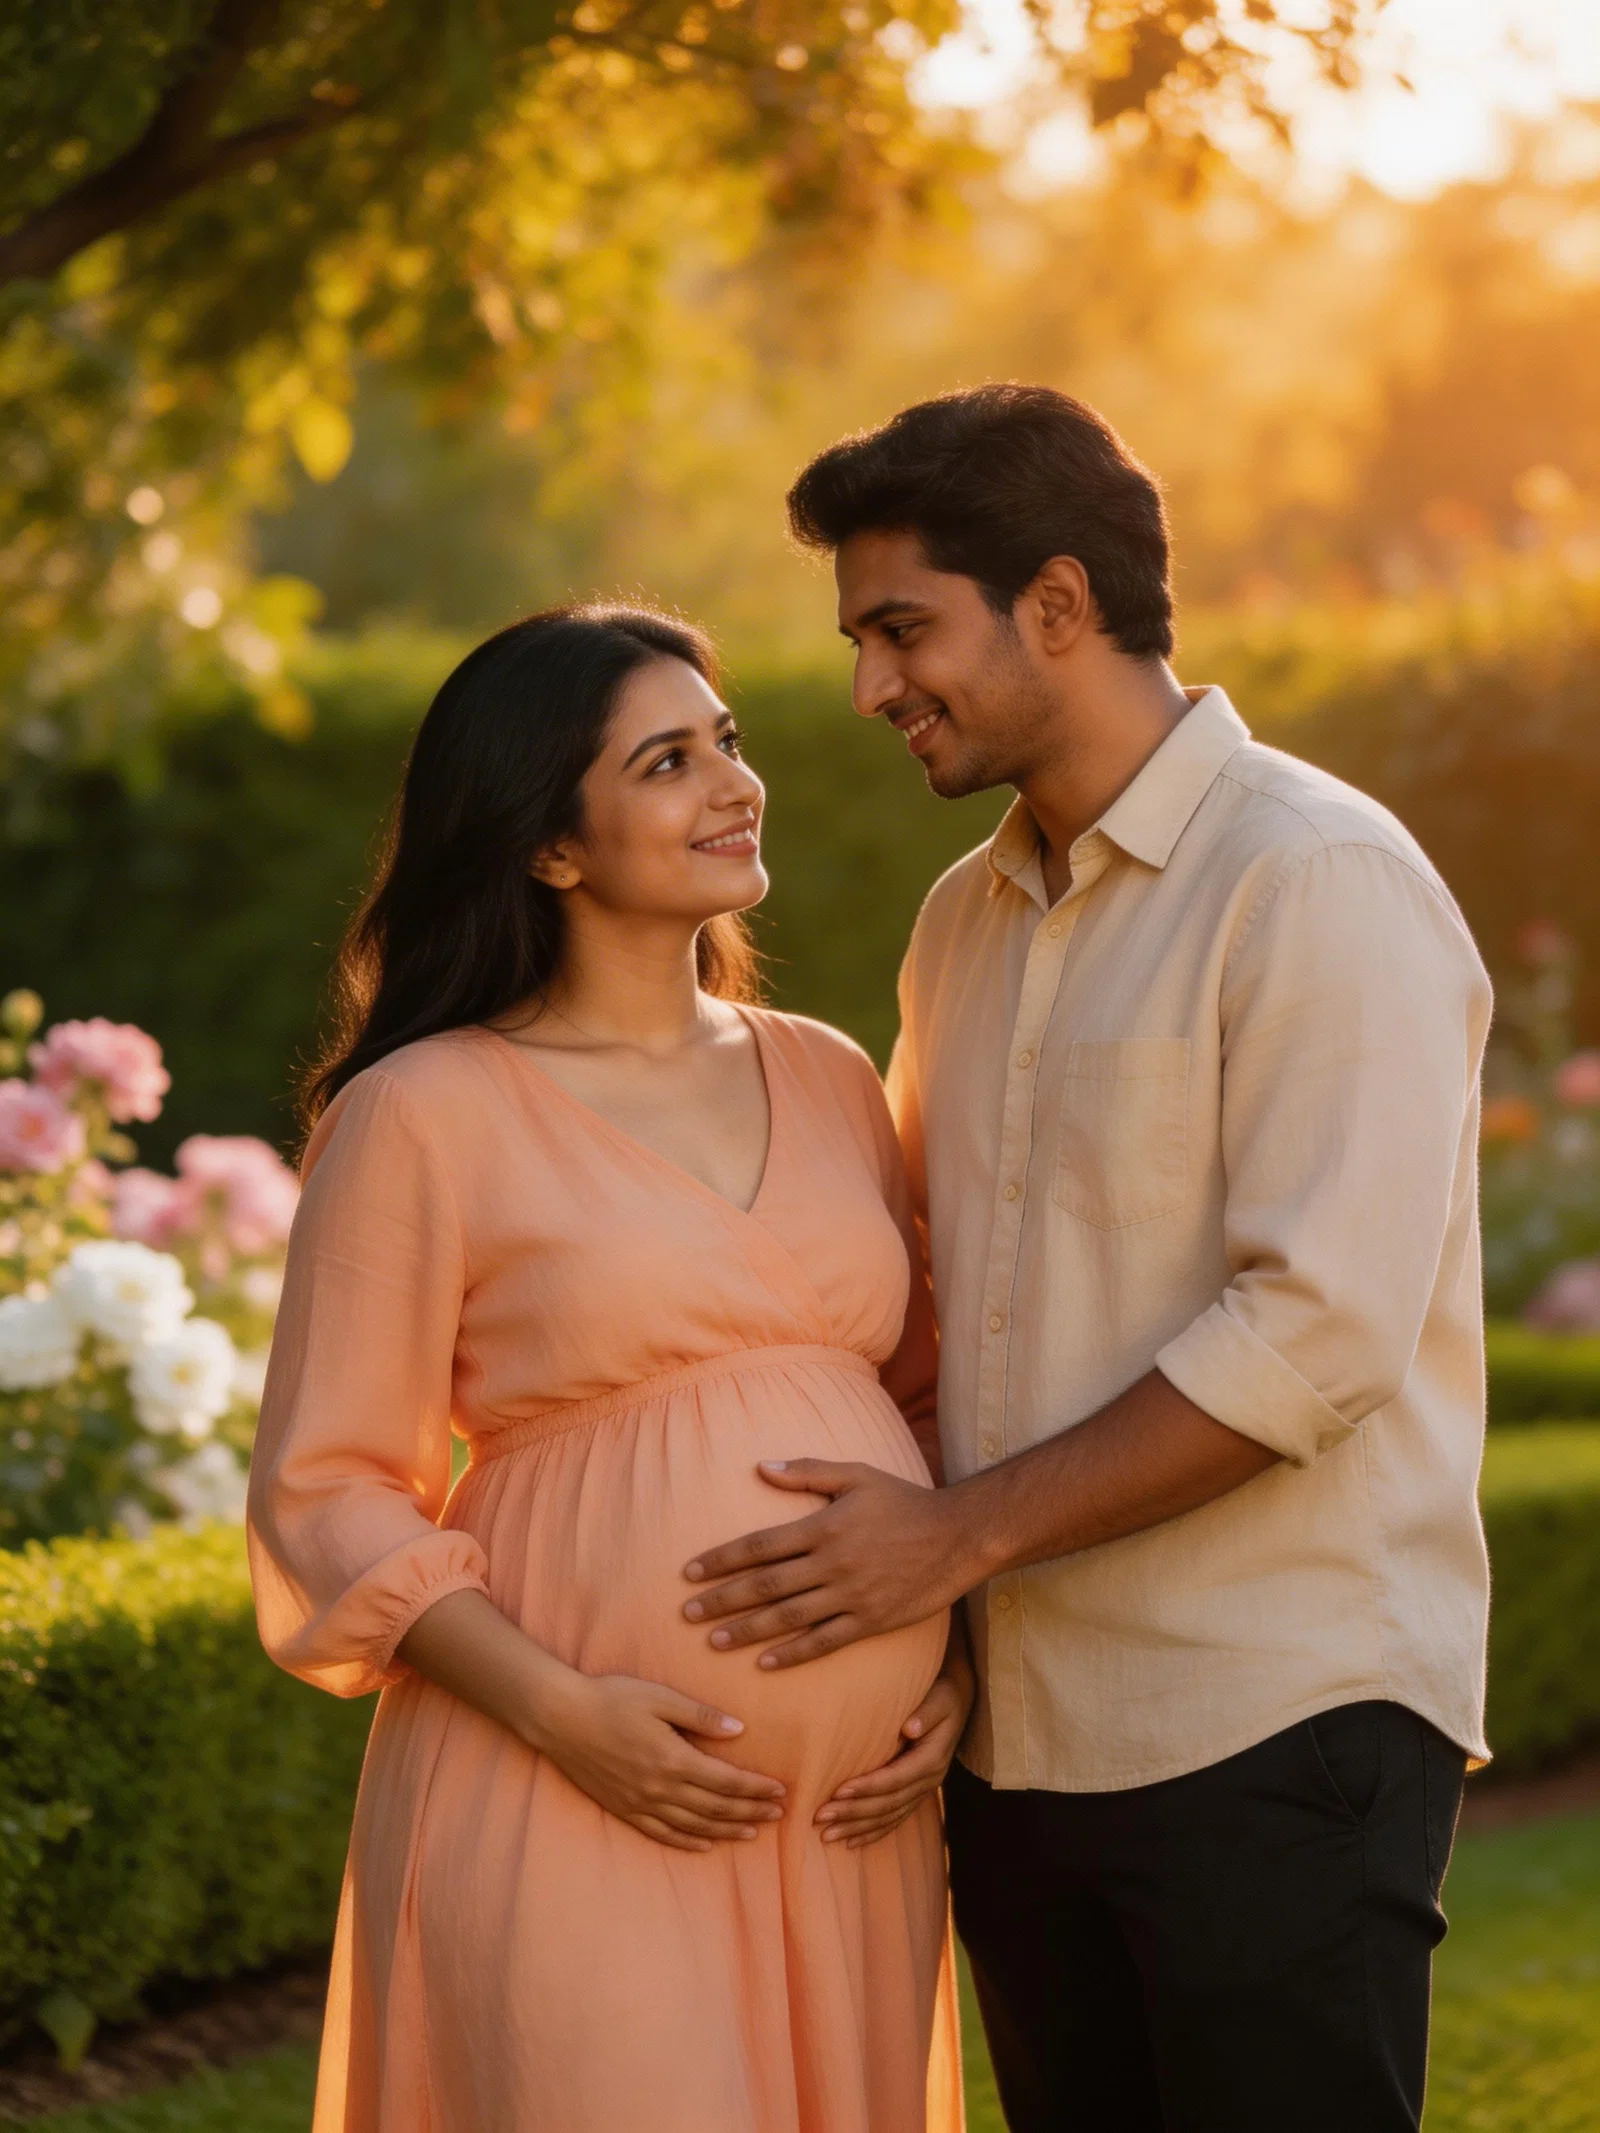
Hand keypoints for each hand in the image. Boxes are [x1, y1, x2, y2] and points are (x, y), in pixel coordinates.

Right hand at [528, 1672, 786, 1852]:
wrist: (560, 1718)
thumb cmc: (611, 1699)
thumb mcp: (659, 1698)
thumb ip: (700, 1716)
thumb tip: (739, 1730)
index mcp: (673, 1759)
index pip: (727, 1781)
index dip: (756, 1789)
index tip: (780, 1792)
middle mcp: (660, 1788)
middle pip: (715, 1808)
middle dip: (749, 1812)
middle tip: (778, 1815)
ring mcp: (641, 1803)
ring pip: (693, 1826)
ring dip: (725, 1830)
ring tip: (751, 1834)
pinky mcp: (623, 1809)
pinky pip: (661, 1833)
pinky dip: (687, 1842)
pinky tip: (703, 1844)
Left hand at [682, 1460, 970, 1668]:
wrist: (958, 1537)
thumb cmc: (905, 1501)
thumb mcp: (857, 1474)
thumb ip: (807, 1471)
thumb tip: (760, 1467)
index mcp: (823, 1526)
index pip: (760, 1545)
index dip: (721, 1559)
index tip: (689, 1573)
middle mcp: (831, 1563)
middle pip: (765, 1585)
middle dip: (722, 1600)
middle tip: (686, 1614)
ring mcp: (850, 1596)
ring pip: (788, 1617)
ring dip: (747, 1631)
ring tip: (713, 1642)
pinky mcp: (870, 1622)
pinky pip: (824, 1642)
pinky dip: (793, 1654)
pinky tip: (765, 1664)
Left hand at [816, 1653, 975, 1847]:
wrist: (958, 1700)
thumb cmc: (942, 1694)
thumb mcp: (940, 1698)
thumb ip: (927, 1712)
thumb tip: (910, 1728)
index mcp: (932, 1759)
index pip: (896, 1779)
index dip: (868, 1787)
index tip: (838, 1790)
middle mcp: (929, 1781)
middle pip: (888, 1803)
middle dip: (853, 1812)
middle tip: (820, 1817)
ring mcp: (923, 1791)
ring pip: (888, 1816)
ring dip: (857, 1827)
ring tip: (827, 1834)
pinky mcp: (916, 1794)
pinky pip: (894, 1819)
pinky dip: (873, 1833)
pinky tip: (852, 1843)